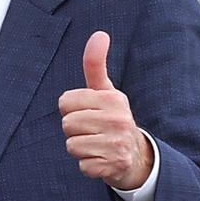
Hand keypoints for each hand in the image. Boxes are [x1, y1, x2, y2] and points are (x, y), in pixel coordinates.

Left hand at [58, 31, 152, 189]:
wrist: (134, 155)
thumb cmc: (111, 117)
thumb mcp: (105, 90)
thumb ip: (95, 63)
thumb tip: (100, 33)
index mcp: (113, 98)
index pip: (65, 102)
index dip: (70, 108)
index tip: (87, 110)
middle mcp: (118, 120)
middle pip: (67, 124)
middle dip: (74, 128)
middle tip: (92, 129)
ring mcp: (117, 144)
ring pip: (72, 145)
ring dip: (79, 147)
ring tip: (96, 143)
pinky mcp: (113, 166)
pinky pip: (82, 165)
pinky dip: (87, 164)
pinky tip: (101, 158)